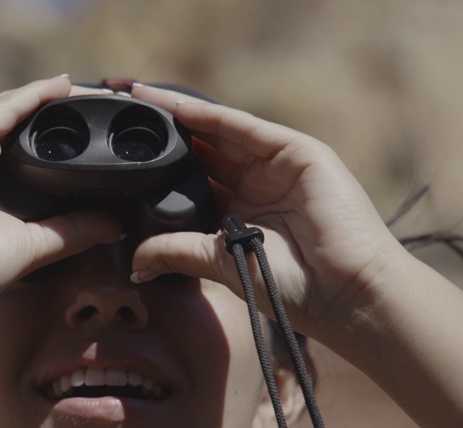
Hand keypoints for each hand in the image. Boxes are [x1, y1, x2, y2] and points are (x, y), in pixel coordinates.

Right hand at [0, 77, 121, 322]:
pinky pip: (6, 107)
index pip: (21, 147)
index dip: (55, 136)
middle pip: (19, 122)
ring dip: (54, 97)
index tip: (93, 132)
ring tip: (93, 92)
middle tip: (102, 106)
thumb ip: (71, 232)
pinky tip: (64, 87)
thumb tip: (113, 225)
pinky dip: (36, 95)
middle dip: (59, 110)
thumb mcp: (31, 246)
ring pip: (15, 108)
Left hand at [127, 84, 410, 341]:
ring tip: (137, 98)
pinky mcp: (297, 152)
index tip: (117, 152)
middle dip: (163, 130)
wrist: (345, 293)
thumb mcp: (220, 263)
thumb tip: (135, 263)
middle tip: (120, 114)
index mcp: (239, 211)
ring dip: (178, 113)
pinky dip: (209, 115)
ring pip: (218, 130)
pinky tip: (176, 107)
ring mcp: (277, 164)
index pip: (191, 177)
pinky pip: (244, 128)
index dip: (157, 163)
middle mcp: (257, 183)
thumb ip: (177, 252)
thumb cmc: (292, 287)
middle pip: (201, 147)